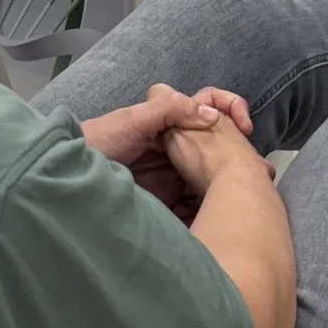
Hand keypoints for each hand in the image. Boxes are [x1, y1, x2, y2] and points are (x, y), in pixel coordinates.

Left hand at [82, 84, 253, 218]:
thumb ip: (169, 110)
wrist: (64, 180)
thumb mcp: (131, 121)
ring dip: (230, 187)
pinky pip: (194, 208)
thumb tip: (212, 116)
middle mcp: (174, 150)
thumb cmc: (95, 143)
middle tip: (263, 173)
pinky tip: (224, 217)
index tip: (244, 128)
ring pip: (210, 181)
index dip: (230, 113)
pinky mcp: (164, 205)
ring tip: (253, 197)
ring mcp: (170, 179)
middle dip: (241, 158)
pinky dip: (209, 211)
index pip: (209, 113)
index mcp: (168, 124)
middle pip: (216, 150)